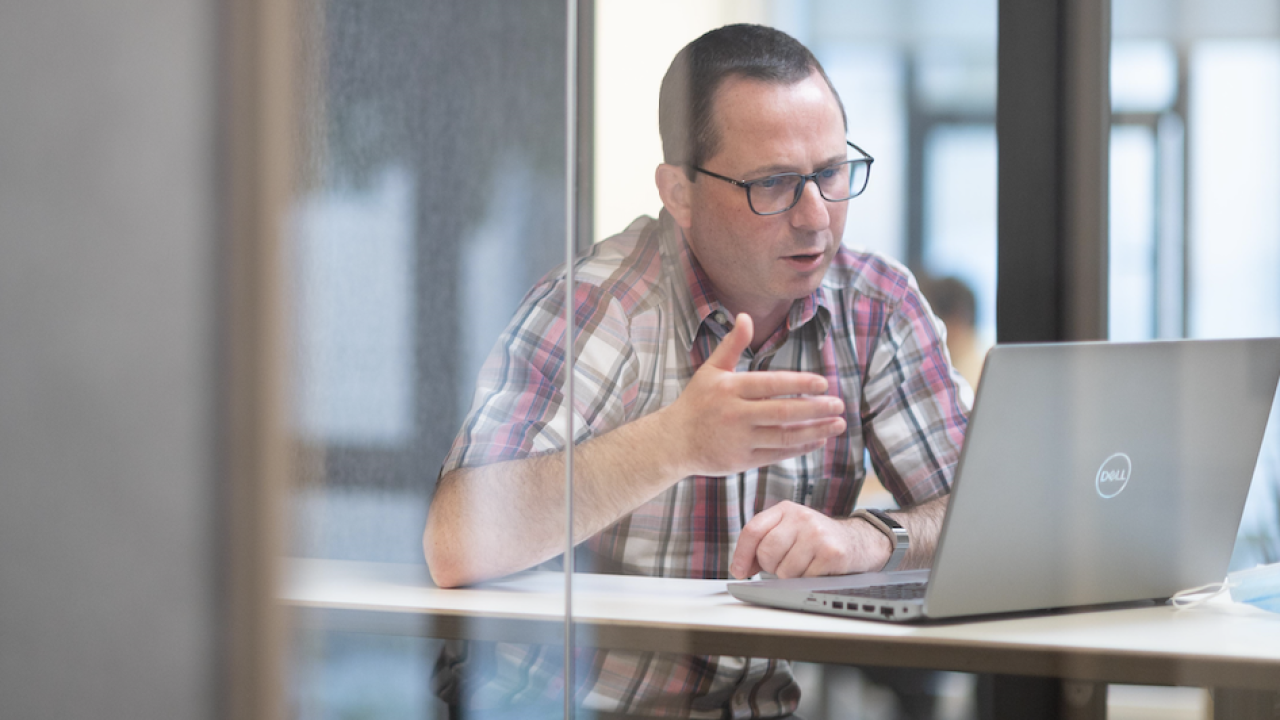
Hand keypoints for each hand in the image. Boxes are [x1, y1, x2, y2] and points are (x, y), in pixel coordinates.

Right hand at [659, 313, 845, 478]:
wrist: (672, 441)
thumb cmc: (696, 402)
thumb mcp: (710, 370)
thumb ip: (732, 345)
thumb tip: (745, 316)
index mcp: (730, 388)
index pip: (771, 384)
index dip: (799, 384)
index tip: (823, 384)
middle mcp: (735, 414)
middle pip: (782, 412)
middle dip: (815, 409)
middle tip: (839, 405)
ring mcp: (739, 440)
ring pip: (783, 436)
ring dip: (814, 431)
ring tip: (837, 425)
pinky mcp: (741, 461)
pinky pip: (777, 454)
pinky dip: (799, 448)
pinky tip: (817, 440)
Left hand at [729, 501, 891, 578]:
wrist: (859, 541)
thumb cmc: (818, 539)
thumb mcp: (790, 531)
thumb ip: (764, 542)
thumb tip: (740, 567)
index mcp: (786, 509)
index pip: (753, 530)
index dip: (741, 554)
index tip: (739, 571)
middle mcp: (801, 517)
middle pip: (767, 552)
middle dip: (771, 567)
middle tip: (786, 565)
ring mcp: (817, 533)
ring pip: (784, 570)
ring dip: (792, 576)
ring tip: (805, 565)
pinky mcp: (831, 552)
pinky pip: (804, 579)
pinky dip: (808, 580)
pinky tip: (818, 569)